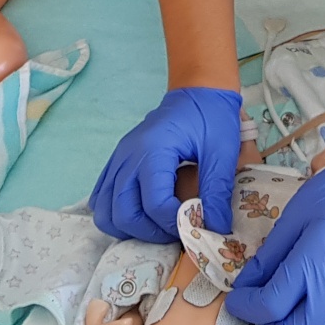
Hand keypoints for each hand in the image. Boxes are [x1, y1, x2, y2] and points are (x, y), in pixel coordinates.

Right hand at [92, 86, 243, 241]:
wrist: (198, 91)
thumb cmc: (211, 117)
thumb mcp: (222, 151)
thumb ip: (217, 192)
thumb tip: (216, 231)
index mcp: (153, 150)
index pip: (154, 205)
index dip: (175, 223)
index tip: (197, 224)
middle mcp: (127, 156)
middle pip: (124, 214)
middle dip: (152, 232)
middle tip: (178, 229)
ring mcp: (118, 160)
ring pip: (106, 212)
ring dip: (131, 228)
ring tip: (160, 224)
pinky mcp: (116, 163)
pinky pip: (102, 199)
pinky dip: (117, 215)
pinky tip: (143, 214)